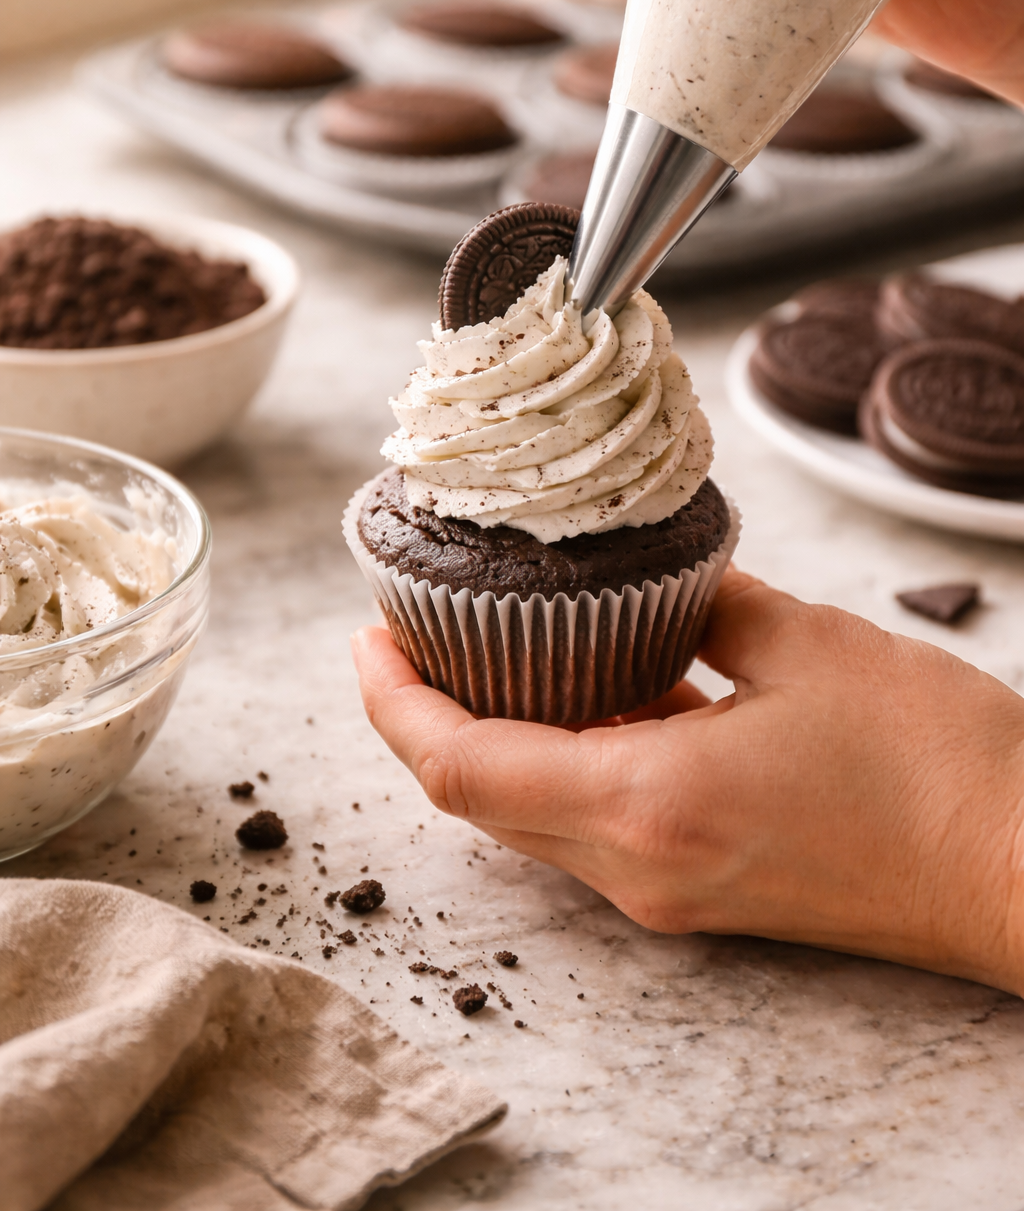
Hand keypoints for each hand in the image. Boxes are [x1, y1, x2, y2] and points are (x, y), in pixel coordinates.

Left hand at [353, 568, 1023, 994]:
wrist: (1019, 869)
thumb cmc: (933, 764)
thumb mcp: (805, 644)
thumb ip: (702, 603)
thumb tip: (648, 575)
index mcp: (646, 801)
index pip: (459, 766)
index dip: (390, 702)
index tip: (366, 636)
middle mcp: (638, 868)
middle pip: (476, 799)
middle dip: (422, 716)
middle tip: (409, 631)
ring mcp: (668, 893)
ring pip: (528, 818)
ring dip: (487, 741)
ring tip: (479, 649)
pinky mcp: (702, 894)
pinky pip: (591, 829)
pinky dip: (559, 763)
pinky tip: (584, 690)